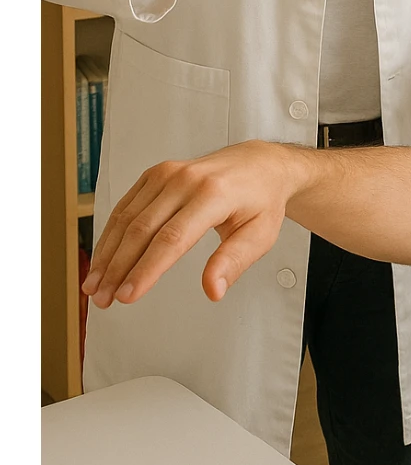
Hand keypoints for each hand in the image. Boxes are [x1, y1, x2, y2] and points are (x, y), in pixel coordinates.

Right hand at [81, 141, 299, 306]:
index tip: (127, 296)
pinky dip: (110, 234)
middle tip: (104, 300)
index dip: (146, 270)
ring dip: (107, 254)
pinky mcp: (156, 174)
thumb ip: (234, 262)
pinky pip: (126, 205)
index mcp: (213, 194)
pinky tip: (103, 257)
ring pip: (127, 218)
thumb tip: (213, 289)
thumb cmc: (261, 199)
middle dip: (119, 269)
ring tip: (95, 286)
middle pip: (142, 230)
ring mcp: (167, 173)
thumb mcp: (260, 234)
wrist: (259, 164)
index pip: (172, 239)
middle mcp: (186, 180)